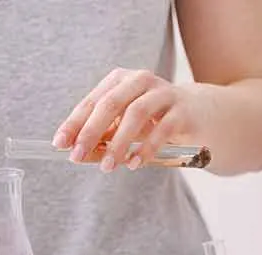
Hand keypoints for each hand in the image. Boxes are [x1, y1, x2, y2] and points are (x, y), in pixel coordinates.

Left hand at [53, 68, 194, 172]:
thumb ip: (102, 139)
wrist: (203, 115)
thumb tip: (78, 155)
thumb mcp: (124, 129)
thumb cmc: (154, 122)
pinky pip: (163, 128)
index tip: (59, 144)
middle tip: (77, 156)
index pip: (91, 102)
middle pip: (110, 103)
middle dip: (90, 132)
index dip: (73, 123)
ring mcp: (164, 93)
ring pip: (136, 113)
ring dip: (118, 142)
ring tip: (108, 166)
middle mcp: (140, 81)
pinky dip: (146, 148)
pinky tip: (134, 163)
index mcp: (120, 81)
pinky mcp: (184, 110)